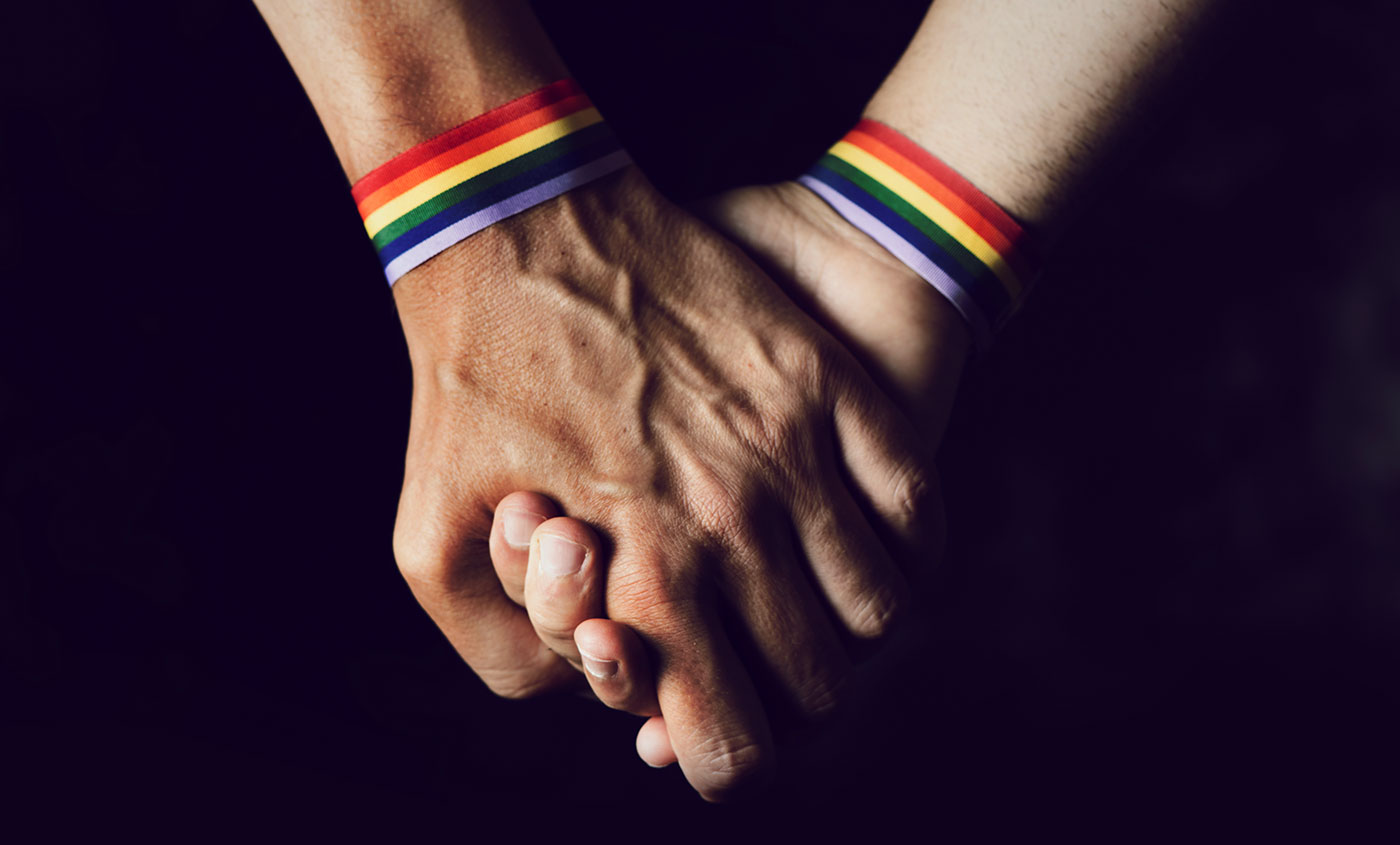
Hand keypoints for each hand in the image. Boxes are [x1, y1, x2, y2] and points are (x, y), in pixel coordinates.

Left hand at [390, 166, 936, 800]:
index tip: (709, 746)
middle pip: (817, 684)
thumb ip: (505, 654)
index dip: (724, 765)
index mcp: (647, 576)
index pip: (732, 744)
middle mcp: (736, 524)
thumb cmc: (466, 386)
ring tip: (810, 615)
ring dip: (848, 636)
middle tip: (752, 673)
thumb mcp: (429, 544)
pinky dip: (906, 556)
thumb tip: (585, 701)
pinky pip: (915, 512)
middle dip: (784, 705)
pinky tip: (870, 554)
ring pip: (877, 610)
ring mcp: (795, 450)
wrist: (516, 224)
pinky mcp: (828, 384)